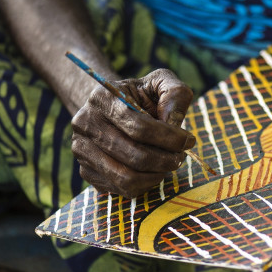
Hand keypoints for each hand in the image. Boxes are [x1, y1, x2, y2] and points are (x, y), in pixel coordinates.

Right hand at [71, 68, 195, 196]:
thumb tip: (175, 124)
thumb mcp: (159, 82)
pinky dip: (144, 184)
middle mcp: (85, 124)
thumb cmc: (139, 96)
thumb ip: (174, 94)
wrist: (108, 107)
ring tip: (168, 164)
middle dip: (165, 160)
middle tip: (180, 156)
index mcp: (102, 98)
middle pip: (133, 156)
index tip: (189, 140)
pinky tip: (152, 171)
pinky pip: (120, 189)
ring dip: (156, 176)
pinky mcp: (86, 171)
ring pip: (126, 178)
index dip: (170, 138)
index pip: (139, 127)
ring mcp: (82, 150)